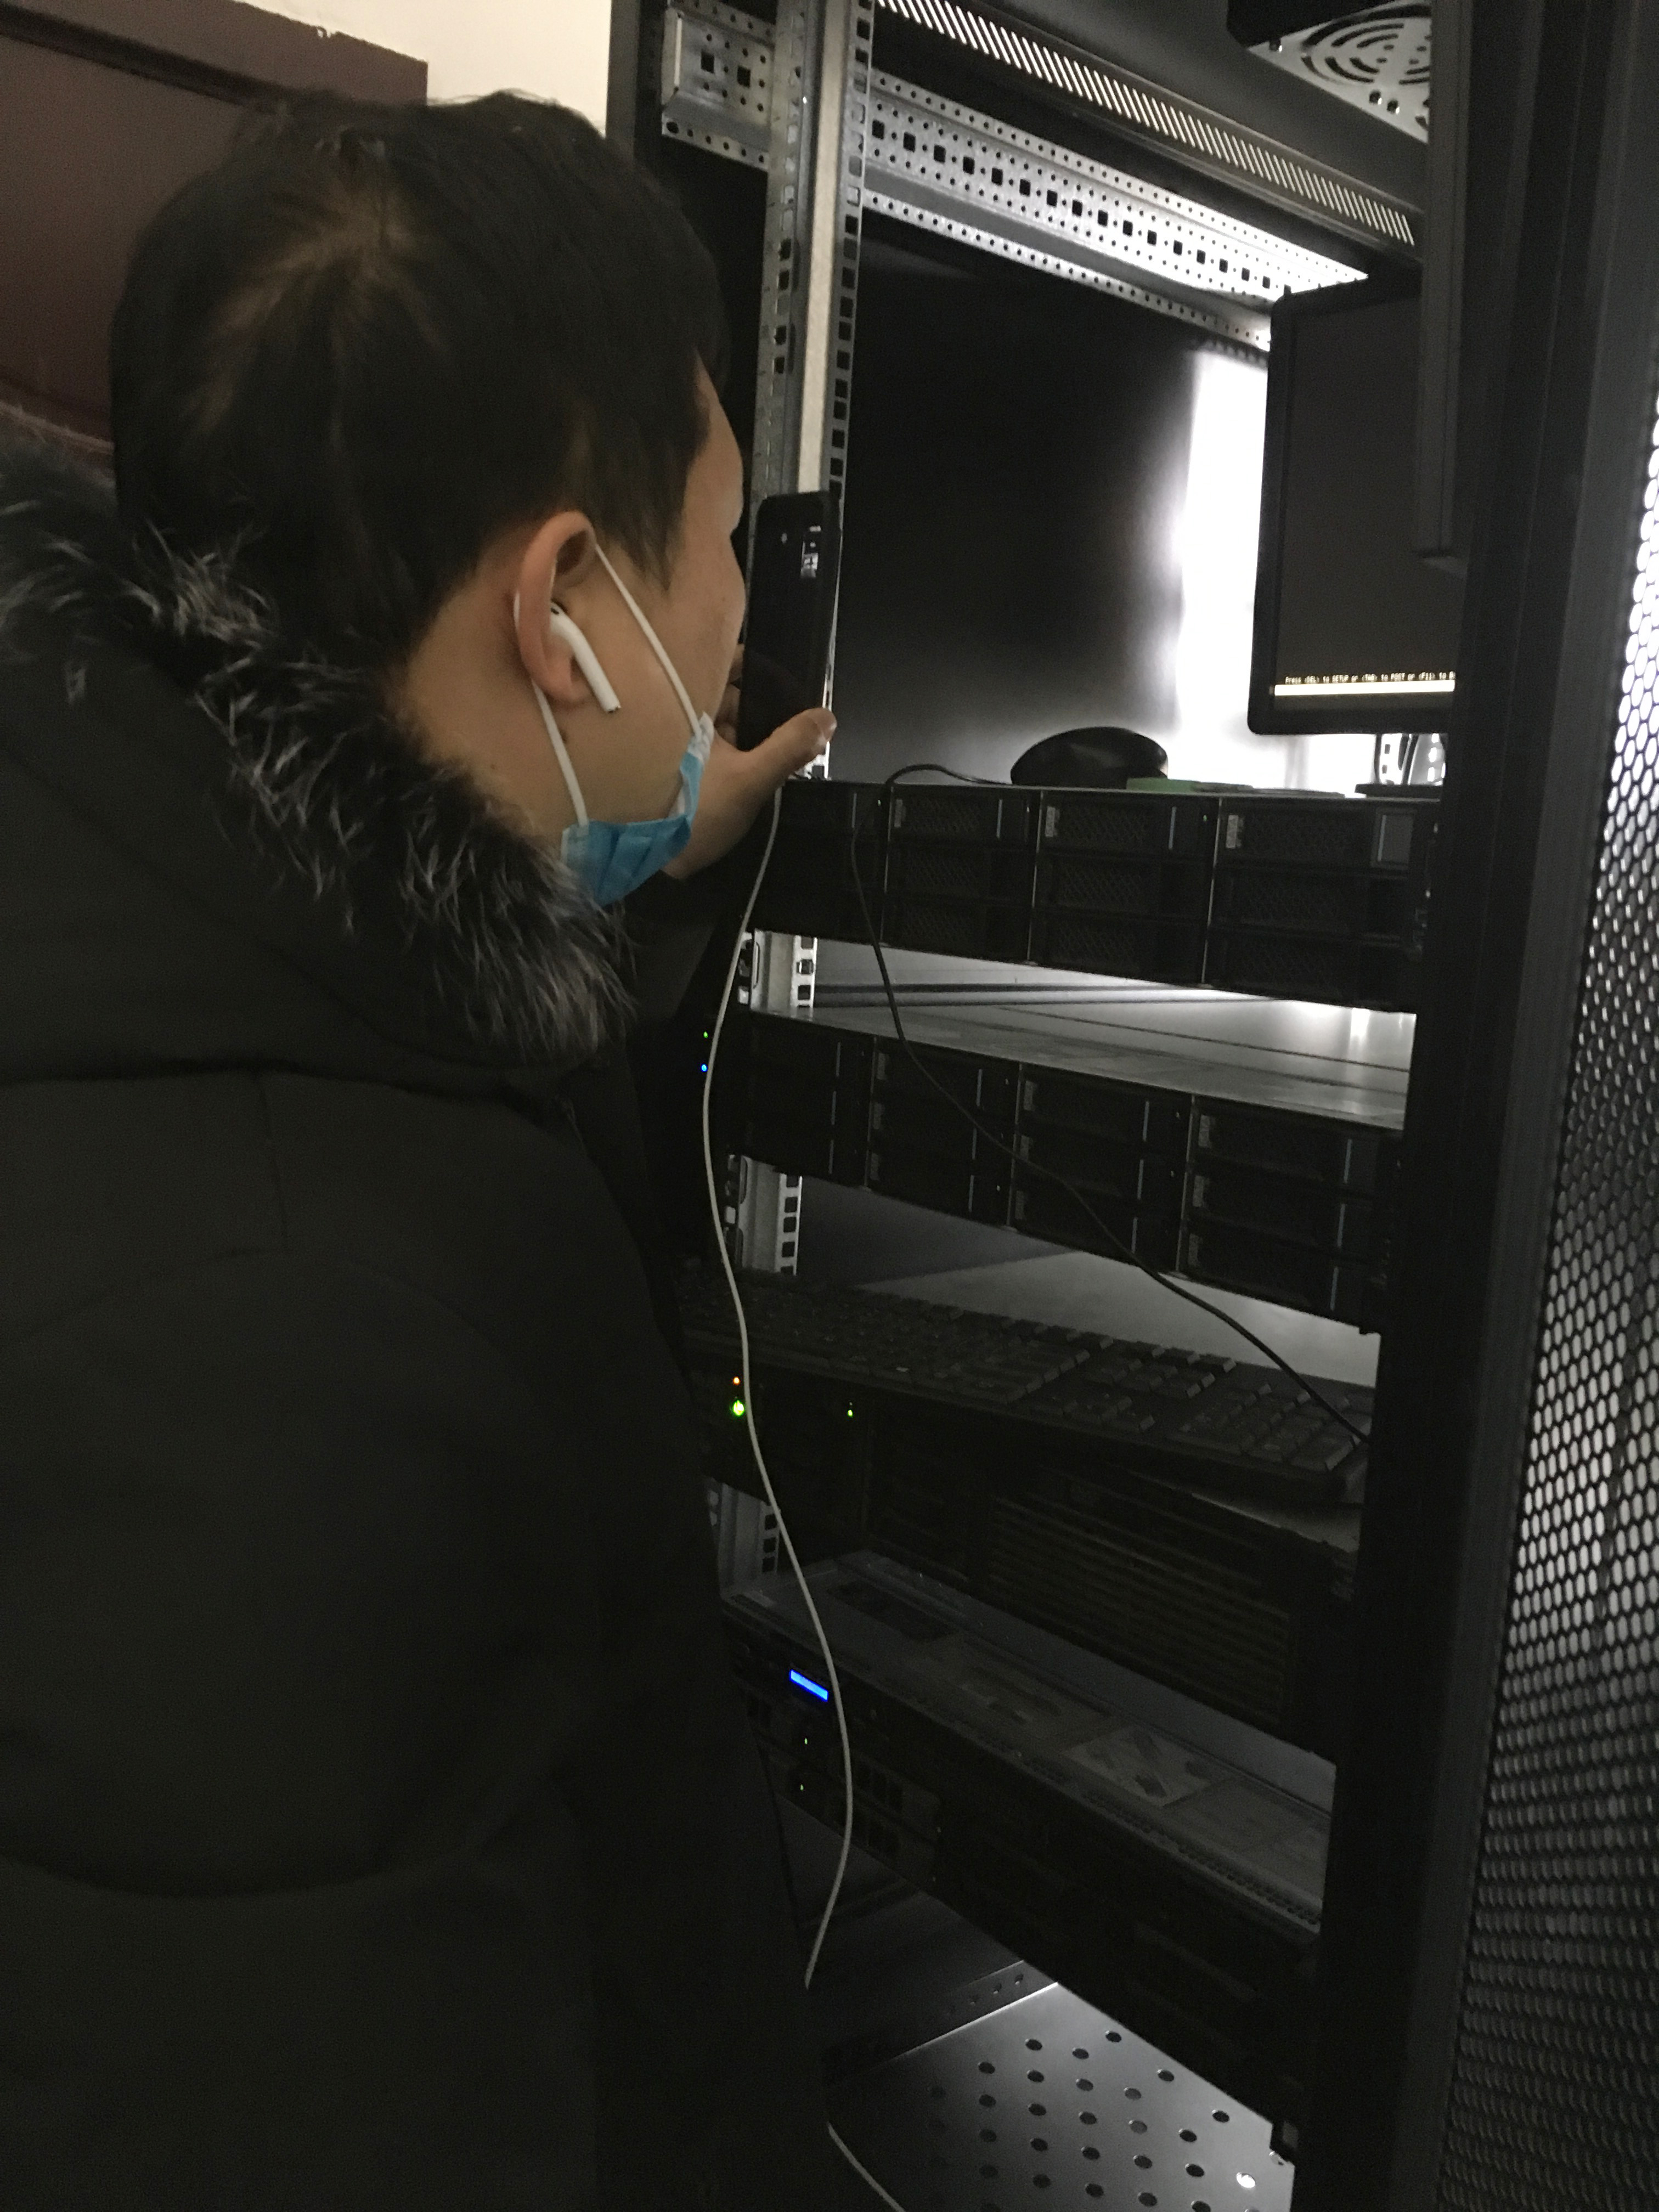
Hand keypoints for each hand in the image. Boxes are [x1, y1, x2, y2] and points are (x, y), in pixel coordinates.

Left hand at [663, 649, 834, 877]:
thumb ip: (790, 747)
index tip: (780, 683)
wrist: (641, 860)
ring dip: (742, 739)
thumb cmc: (692, 813)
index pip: (723, 665)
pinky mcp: (670, 769)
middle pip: (724, 699)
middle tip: (781, 734)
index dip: (753, 668)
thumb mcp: (751, 780)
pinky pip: (706, 751)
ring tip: (765, 761)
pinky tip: (743, 779)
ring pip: (717, 727)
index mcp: (687, 706)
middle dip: (755, 713)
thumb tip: (826, 719)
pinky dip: (726, 758)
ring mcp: (671, 744)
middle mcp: (673, 717)